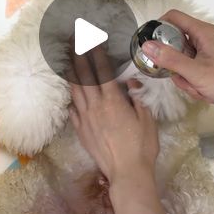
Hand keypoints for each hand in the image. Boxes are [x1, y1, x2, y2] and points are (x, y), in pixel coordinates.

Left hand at [69, 46, 158, 184]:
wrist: (127, 173)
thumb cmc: (142, 147)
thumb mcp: (147, 119)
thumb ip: (138, 98)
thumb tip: (131, 82)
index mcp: (113, 101)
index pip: (102, 71)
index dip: (95, 54)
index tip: (91, 40)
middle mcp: (95, 107)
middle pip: (83, 77)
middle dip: (77, 57)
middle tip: (72, 41)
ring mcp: (85, 119)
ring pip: (75, 91)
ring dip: (71, 73)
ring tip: (66, 59)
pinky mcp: (81, 131)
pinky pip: (73, 110)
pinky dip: (71, 98)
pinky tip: (71, 93)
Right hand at [141, 10, 213, 116]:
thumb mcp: (195, 73)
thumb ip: (170, 59)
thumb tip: (146, 45)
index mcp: (202, 32)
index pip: (173, 17)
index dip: (157, 27)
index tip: (149, 45)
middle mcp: (205, 37)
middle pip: (176, 43)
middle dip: (175, 65)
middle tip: (183, 79)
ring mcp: (209, 50)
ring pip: (184, 60)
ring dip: (186, 78)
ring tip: (200, 88)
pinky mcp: (212, 62)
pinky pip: (193, 69)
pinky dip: (195, 81)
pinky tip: (205, 91)